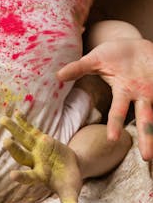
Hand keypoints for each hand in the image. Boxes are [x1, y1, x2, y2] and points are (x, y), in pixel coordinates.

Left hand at [1, 112, 82, 202]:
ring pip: (23, 139)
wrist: (69, 169)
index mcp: (40, 176)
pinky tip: (15, 113)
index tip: (12, 175)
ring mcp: (36, 150)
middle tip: (5, 142)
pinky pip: (30, 130)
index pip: (29, 177)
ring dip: (13, 130)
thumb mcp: (71, 192)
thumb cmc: (68, 183)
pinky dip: (24, 122)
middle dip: (14, 149)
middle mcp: (34, 163)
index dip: (21, 176)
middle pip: (22, 156)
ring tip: (2, 120)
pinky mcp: (41, 140)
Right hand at [57, 37, 152, 159]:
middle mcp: (141, 94)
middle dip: (147, 137)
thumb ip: (79, 68)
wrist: (133, 45)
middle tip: (148, 157)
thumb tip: (58, 75)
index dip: (115, 124)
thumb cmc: (112, 54)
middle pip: (145, 120)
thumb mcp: (95, 58)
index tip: (112, 139)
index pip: (118, 111)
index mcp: (124, 91)